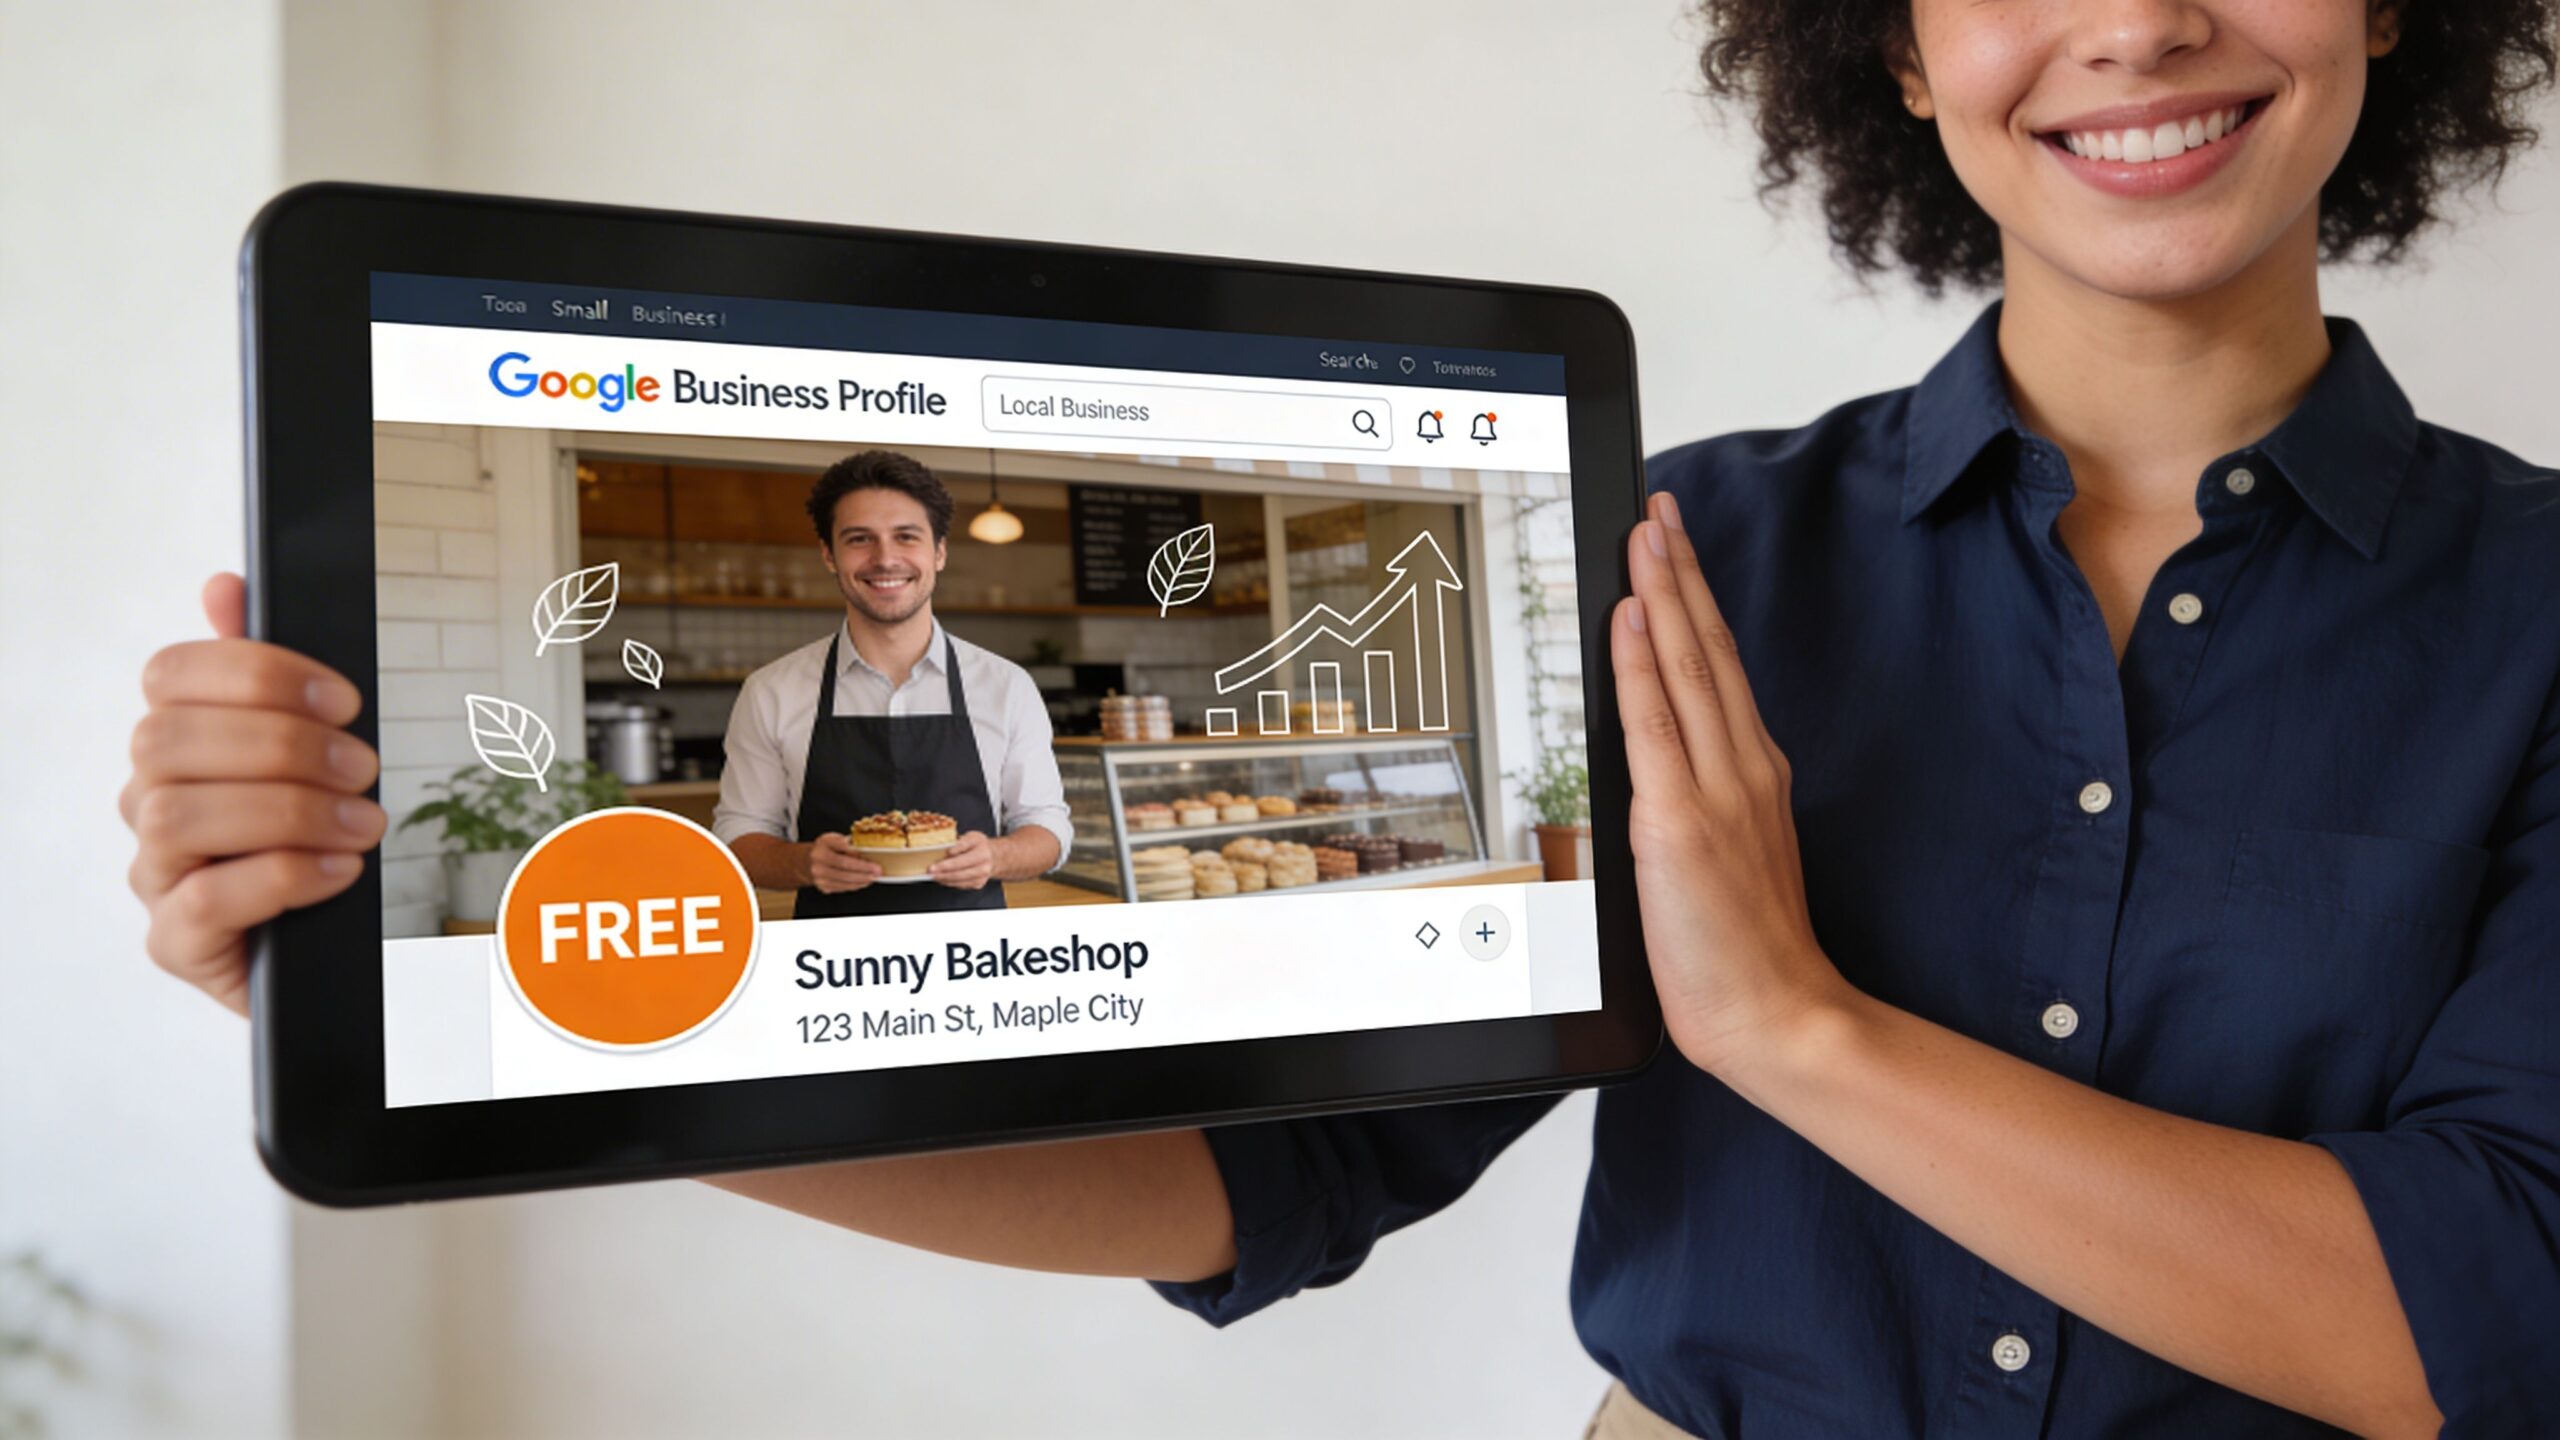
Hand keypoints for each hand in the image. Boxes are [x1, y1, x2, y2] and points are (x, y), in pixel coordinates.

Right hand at [124, 573, 381, 1016]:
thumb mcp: (312, 750)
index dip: (256, 674)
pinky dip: (281, 876)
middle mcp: (149, 802)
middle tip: (364, 767)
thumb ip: (269, 675)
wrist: (324, 947)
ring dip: (287, 811)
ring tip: (363, 824)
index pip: (169, 675)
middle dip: (281, 745)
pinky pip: (200, 902)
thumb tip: (225, 585)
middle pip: (168, 742)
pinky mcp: (175, 942)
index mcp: (176, 741)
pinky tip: (337, 870)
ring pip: (176, 817)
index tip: (344, 699)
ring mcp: (154, 875)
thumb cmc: (311, 838)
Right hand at [807, 832, 882, 892]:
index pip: (841, 852)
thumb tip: (859, 848)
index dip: (856, 856)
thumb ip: (844, 842)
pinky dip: (856, 885)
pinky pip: (843, 887)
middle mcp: (818, 864)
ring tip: (874, 877)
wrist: (806, 862)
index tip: (869, 857)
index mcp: (821, 849)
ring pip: (845, 881)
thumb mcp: (831, 839)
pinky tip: (864, 881)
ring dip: (862, 879)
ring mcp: (820, 878)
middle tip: (877, 870)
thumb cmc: (823, 849)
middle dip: (864, 870)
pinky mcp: (824, 887)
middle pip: (844, 869)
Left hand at [928, 831, 994, 889]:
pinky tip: (942, 879)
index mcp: (981, 847)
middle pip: (961, 867)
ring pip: (960, 878)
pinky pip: (961, 885)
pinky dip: (949, 882)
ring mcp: (982, 874)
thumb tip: (944, 850)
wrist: (993, 857)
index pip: (966, 847)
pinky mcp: (979, 883)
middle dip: (944, 869)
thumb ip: (959, 842)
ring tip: (933, 875)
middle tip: (931, 870)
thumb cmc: (979, 846)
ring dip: (944, 878)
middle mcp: (984, 862)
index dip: (956, 850)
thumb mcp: (971, 837)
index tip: (946, 852)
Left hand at [1615, 492, 1849, 1076]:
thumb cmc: (1743, 950)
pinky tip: (1631, 618)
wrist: (1779, 1015)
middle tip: (1656, 508)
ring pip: (1686, 669)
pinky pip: (1655, 728)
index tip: (1669, 542)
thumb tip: (1643, 758)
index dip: (1693, 598)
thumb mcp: (1717, 855)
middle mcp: (1742, 767)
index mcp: (1751, 772)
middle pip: (1706, 648)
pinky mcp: (1682, 823)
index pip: (1715, 665)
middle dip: (1679, 571)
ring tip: (1644, 534)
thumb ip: (1689, 798)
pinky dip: (1641, 666)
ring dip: (1662, 594)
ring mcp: (1716, 791)